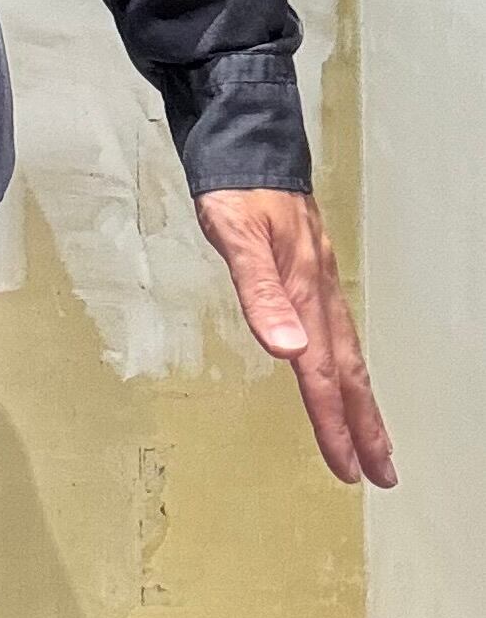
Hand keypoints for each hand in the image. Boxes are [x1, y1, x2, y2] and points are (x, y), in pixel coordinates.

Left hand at [195, 187, 393, 488]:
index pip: (320, 372)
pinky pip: (336, 329)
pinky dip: (345, 363)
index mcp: (302, 290)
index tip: (347, 467)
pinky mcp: (309, 269)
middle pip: (347, 371)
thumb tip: (286, 350)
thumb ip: (258, 292)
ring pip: (347, 352)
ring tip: (373, 438)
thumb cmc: (236, 188)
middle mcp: (316, 290)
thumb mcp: (235, 235)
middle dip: (363, 425)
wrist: (247, 144)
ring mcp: (317, 280)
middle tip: (381, 473)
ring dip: (360, 400)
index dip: (332, 423)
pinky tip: (341, 372)